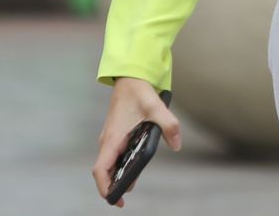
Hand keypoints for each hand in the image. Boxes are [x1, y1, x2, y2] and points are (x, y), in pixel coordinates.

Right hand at [92, 76, 180, 205]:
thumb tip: (177, 145)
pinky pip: (115, 156)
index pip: (101, 169)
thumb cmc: (139, 92)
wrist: (130, 78)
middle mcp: (108, 141)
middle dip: (112, 186)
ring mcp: (111, 139)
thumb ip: (168, 125)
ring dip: (117, 176)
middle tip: (123, 200)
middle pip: (104, 170)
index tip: (113, 197)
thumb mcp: (157, 107)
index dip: (104, 186)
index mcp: (113, 138)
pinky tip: (132, 169)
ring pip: (109, 164)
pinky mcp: (116, 136)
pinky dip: (120, 165)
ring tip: (129, 187)